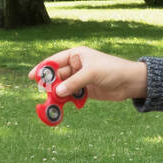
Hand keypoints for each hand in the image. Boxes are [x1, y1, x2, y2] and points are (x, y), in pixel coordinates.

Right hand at [28, 46, 146, 101]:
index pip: (55, 60)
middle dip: (50, 85)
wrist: (130, 82)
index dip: (43, 68)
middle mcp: (77, 66)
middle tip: (43, 93)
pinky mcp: (86, 91)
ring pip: (63, 87)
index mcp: (77, 55)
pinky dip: (66, 101)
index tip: (32, 76)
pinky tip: (62, 107)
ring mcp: (81, 79)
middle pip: (58, 76)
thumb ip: (74, 82)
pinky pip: (71, 96)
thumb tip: (57, 92)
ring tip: (52, 103)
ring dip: (57, 95)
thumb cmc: (112, 70)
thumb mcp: (91, 74)